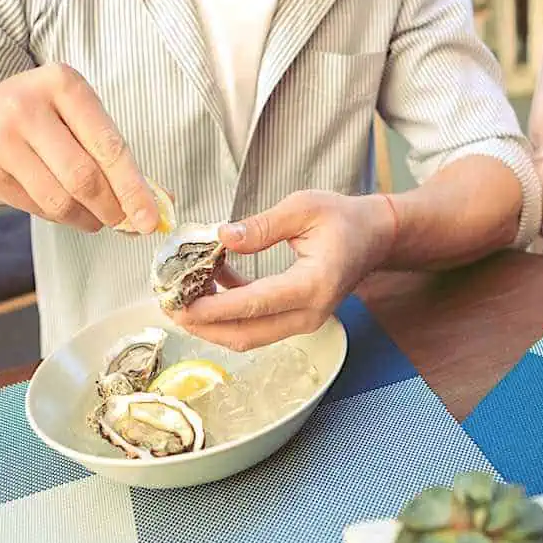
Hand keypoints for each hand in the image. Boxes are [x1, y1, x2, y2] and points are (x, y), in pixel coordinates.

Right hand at [0, 63, 157, 232]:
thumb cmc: (42, 122)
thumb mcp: (78, 120)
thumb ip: (117, 156)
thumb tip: (162, 202)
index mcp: (63, 84)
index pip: (109, 145)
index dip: (133, 188)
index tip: (150, 219)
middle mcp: (28, 106)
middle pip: (84, 177)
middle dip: (111, 209)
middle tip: (124, 223)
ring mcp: (2, 139)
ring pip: (60, 200)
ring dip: (87, 219)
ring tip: (95, 218)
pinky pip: (38, 209)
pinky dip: (59, 217)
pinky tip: (61, 206)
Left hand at [171, 190, 395, 350]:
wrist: (373, 237)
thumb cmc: (343, 219)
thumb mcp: (303, 207)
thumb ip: (262, 225)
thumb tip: (223, 237)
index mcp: (313, 284)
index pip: (255, 304)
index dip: (214, 308)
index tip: (181, 304)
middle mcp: (309, 312)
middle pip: (246, 334)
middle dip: (203, 325)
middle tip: (169, 306)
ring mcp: (304, 320)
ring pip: (248, 336)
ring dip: (212, 322)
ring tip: (182, 295)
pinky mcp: (296, 319)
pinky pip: (256, 325)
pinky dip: (228, 312)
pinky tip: (211, 284)